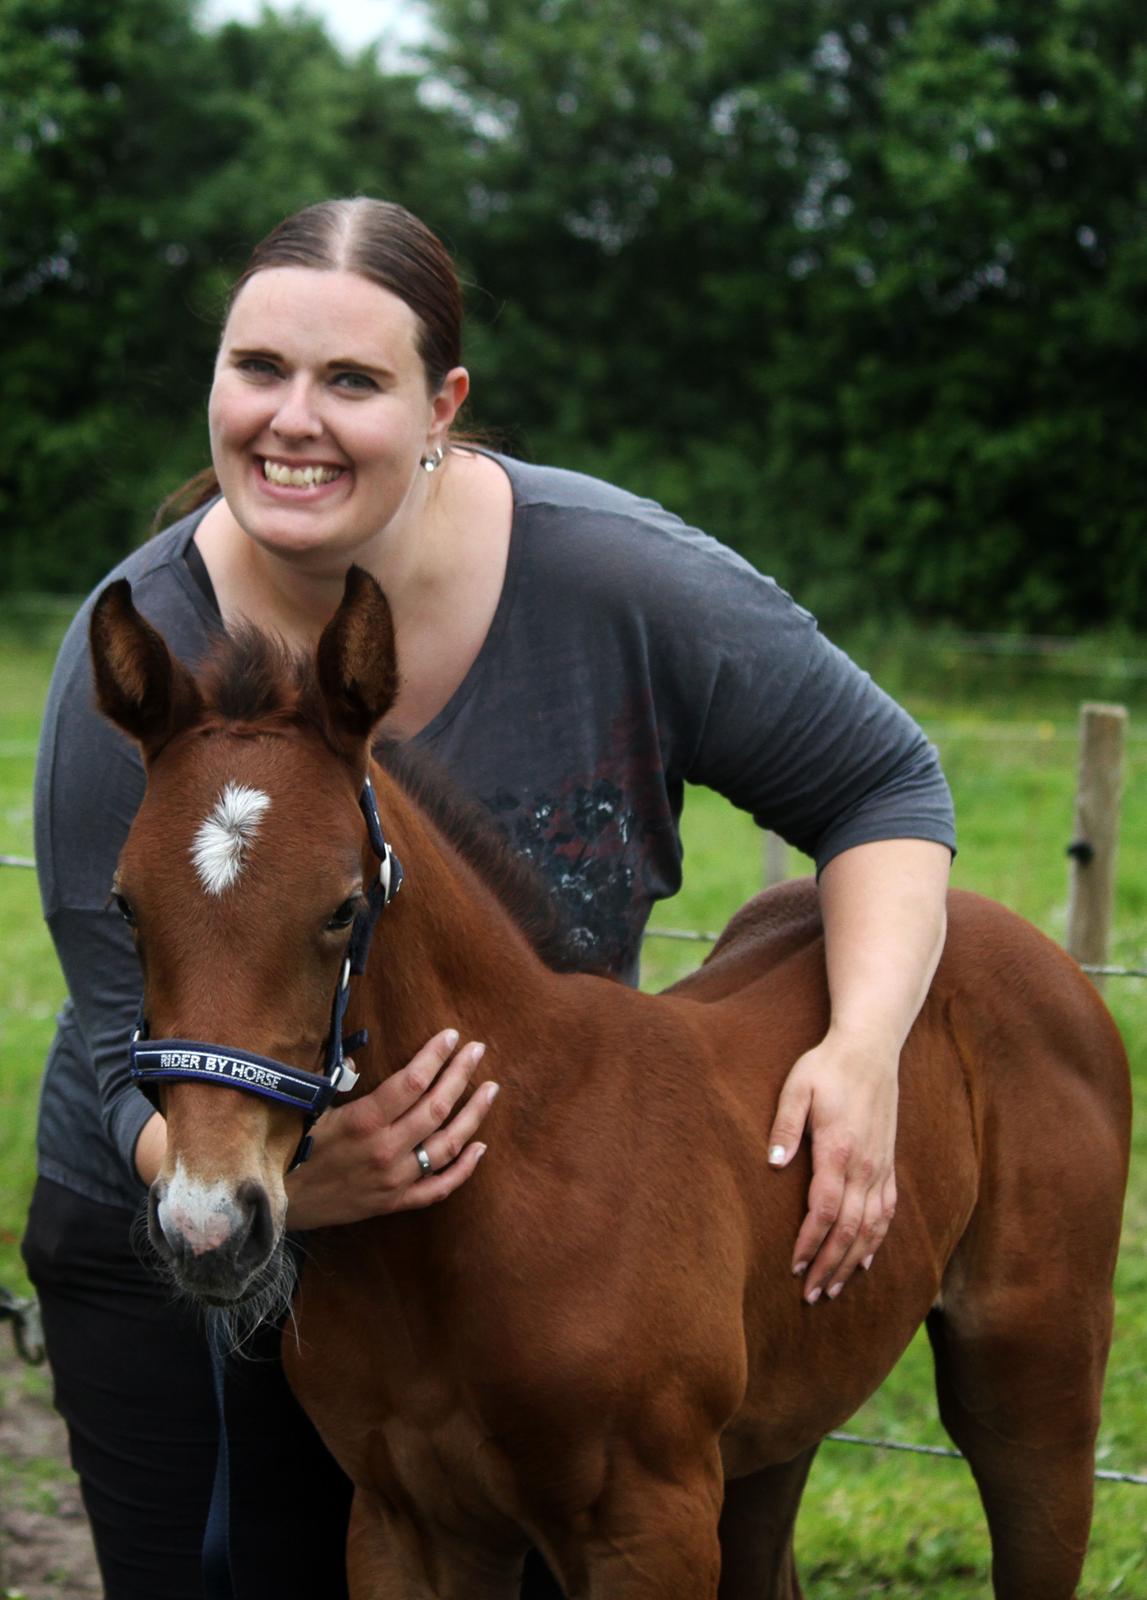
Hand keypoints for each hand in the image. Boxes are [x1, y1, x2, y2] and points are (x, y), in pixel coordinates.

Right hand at [285, 1029, 498, 1228]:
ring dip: (473, 1115)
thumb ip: (338, 1081)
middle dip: (461, 1074)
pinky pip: (439, 1188)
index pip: (413, 1081)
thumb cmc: (289, 1147)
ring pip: (447, 1146)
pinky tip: (480, 1146)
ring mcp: (393, 1180)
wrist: (274, 1203)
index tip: (452, 1036)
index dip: (436, 1055)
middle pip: (436, 1107)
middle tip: (478, 1050)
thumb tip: (362, 1056)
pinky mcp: (394, 1203)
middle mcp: (384, 1150)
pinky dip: (464, 1169)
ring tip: (490, 1090)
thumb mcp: (311, 1107)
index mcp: (363, 1121)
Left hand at [766, 1031, 898, 1303]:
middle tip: (809, 1296)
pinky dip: (876, 1240)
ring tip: (832, 1288)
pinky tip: (863, 1259)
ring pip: (871, 1228)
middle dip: (828, 1266)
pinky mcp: (888, 1162)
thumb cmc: (827, 1066)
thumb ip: (785, 1128)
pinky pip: (887, 1211)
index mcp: (839, 1151)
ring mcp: (880, 1166)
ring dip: (851, 1261)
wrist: (871, 1047)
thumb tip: (773, 1165)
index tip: (793, 1269)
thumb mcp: (797, 1087)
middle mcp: (865, 1165)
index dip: (809, 1244)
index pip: (824, 1212)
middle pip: (849, 1230)